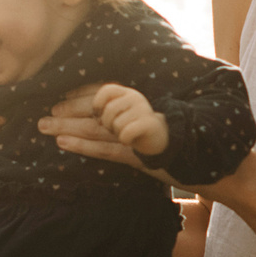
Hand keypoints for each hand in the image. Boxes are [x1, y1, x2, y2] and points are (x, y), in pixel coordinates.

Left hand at [41, 84, 228, 188]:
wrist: (212, 163)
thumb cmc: (183, 148)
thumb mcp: (157, 128)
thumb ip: (136, 122)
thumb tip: (113, 120)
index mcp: (141, 103)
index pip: (106, 92)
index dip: (81, 95)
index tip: (61, 98)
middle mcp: (139, 112)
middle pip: (96, 108)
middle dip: (68, 110)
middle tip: (43, 114)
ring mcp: (140, 131)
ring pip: (96, 127)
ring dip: (67, 125)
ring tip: (43, 127)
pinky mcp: (142, 153)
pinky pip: (107, 148)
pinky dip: (83, 146)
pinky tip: (63, 143)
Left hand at [89, 83, 168, 157]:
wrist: (156, 139)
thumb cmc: (131, 126)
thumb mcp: (118, 114)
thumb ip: (105, 110)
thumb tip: (92, 115)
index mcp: (126, 93)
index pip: (107, 90)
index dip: (98, 103)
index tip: (99, 115)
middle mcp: (136, 97)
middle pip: (109, 110)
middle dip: (107, 124)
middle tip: (115, 129)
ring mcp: (144, 109)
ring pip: (117, 123)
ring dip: (117, 133)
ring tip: (125, 134)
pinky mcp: (149, 123)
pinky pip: (126, 133)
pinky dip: (124, 140)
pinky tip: (129, 140)